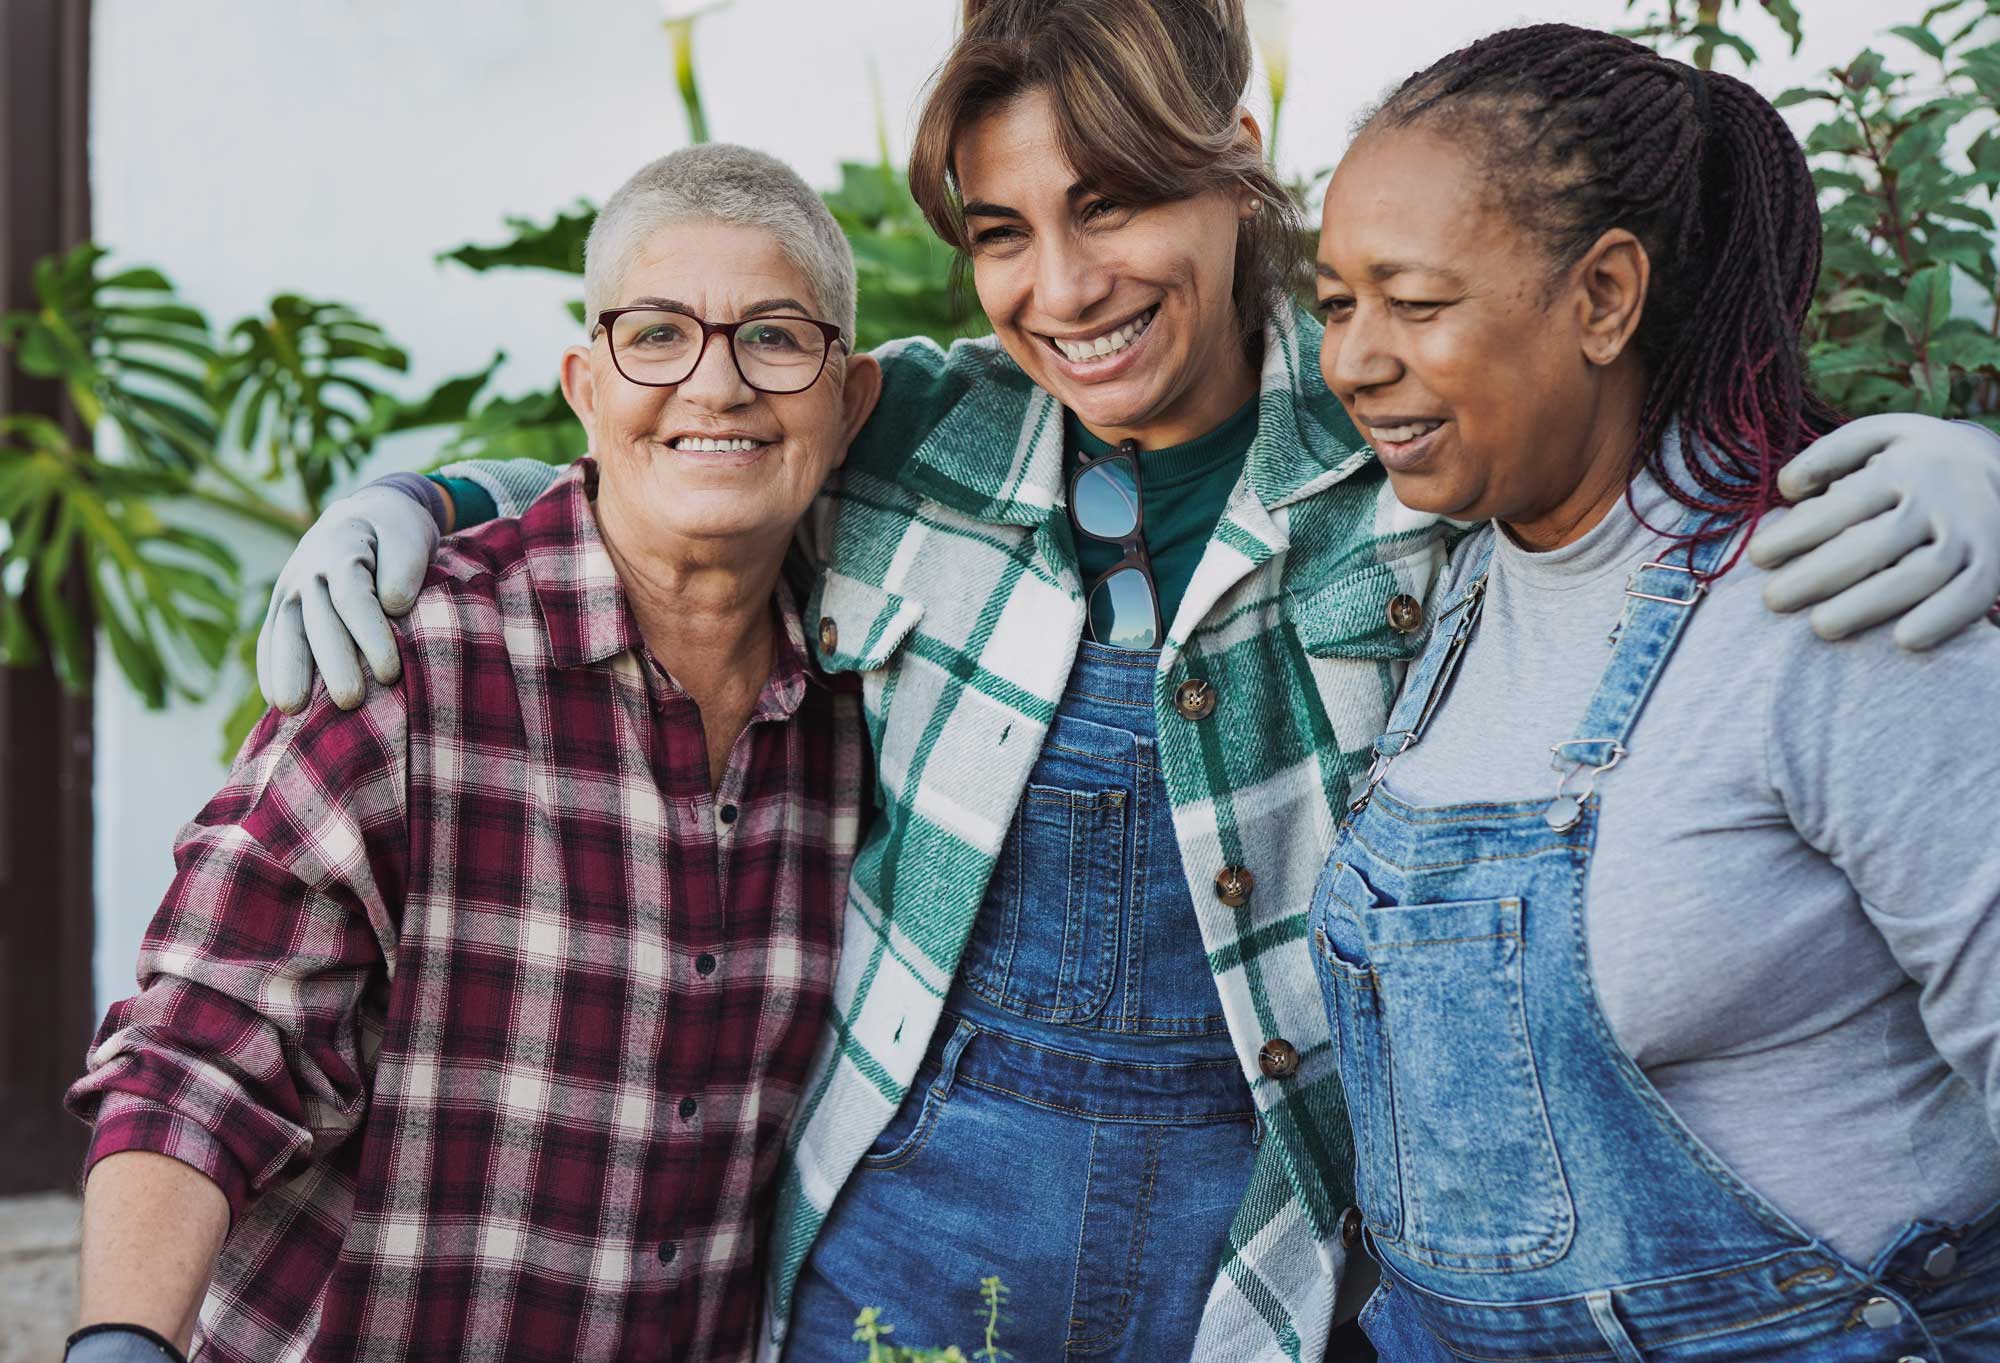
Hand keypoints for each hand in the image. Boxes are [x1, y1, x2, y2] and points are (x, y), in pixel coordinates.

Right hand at [257, 483, 438, 711]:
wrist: (366, 515)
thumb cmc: (396, 533)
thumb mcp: (410, 536)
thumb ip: (405, 566)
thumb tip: (392, 605)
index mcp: (341, 547)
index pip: (353, 597)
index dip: (370, 635)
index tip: (390, 672)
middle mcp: (307, 568)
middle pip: (317, 620)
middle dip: (332, 663)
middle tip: (350, 702)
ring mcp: (289, 587)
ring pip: (286, 630)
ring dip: (289, 671)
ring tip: (294, 710)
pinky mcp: (282, 604)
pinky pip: (270, 636)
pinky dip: (270, 667)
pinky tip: (275, 699)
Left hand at [1748, 413, 1999, 650]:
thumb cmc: (1916, 458)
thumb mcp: (1877, 435)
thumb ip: (1828, 455)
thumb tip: (1786, 488)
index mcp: (1904, 467)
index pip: (1845, 504)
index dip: (1798, 532)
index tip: (1756, 557)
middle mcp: (1940, 500)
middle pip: (1876, 543)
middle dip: (1819, 575)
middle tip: (1772, 600)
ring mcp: (1971, 532)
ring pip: (1922, 573)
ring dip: (1871, 604)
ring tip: (1819, 627)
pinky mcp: (1992, 562)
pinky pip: (1973, 593)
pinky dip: (1943, 618)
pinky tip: (1903, 641)